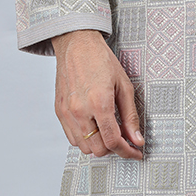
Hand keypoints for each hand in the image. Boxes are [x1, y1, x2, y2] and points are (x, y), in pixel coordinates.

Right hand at [52, 31, 144, 158]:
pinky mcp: (59, 111)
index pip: (113, 141)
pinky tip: (94, 127)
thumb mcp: (124, 86)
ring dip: (99, 145)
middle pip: (98, 149)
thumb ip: (130, 116)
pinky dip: (85, 138)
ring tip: (108, 132)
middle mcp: (80, 110)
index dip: (127, 151)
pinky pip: (72, 137)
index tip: (136, 152)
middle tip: (124, 139)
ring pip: (84, 147)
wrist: (76, 44)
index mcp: (99, 103)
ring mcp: (67, 112)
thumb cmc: (101, 60)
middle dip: (114, 148)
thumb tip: (137, 139)